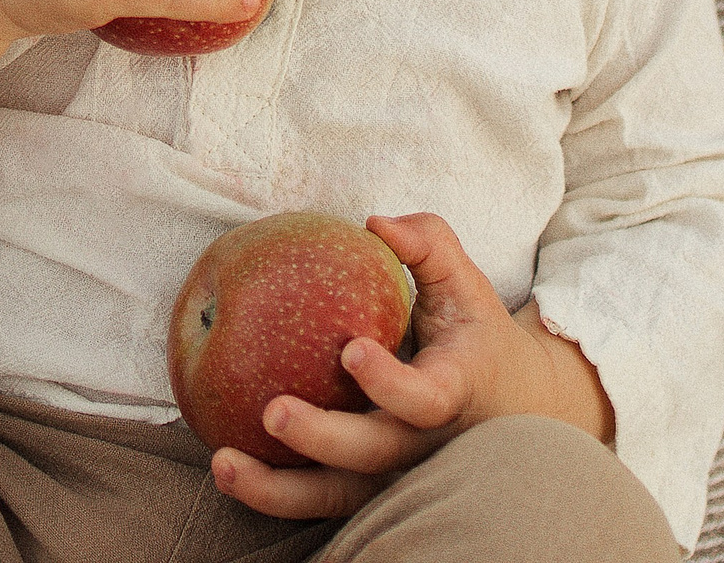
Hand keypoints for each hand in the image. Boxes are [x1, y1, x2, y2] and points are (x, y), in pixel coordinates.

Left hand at [209, 212, 585, 520]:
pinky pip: (314, 500)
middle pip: (373, 456)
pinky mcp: (363, 488)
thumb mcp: (465, 284)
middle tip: (273, 412)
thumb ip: (429, 244)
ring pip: (337, 496)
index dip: (390, 383)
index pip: (425, 399)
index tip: (352, 351)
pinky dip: (270, 493)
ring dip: (278, 490)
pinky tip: (224, 469)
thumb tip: (374, 222)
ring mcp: (392, 474)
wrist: (500, 402)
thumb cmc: (471, 333)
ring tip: (224, 462)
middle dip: (322, 439)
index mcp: (453, 392)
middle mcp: (423, 444)